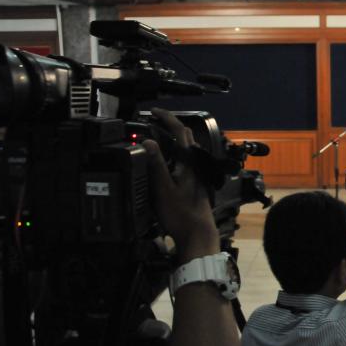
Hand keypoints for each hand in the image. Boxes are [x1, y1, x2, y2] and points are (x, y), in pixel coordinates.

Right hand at [142, 108, 218, 263]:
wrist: (198, 234)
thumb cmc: (181, 214)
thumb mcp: (163, 189)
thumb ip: (155, 164)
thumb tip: (147, 141)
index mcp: (189, 162)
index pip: (180, 131)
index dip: (168, 118)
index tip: (154, 112)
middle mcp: (196, 165)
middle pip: (185, 138)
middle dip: (170, 126)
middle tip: (153, 121)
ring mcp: (197, 174)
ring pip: (186, 150)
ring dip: (172, 140)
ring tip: (155, 137)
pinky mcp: (195, 183)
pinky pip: (184, 161)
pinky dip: (174, 154)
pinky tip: (163, 161)